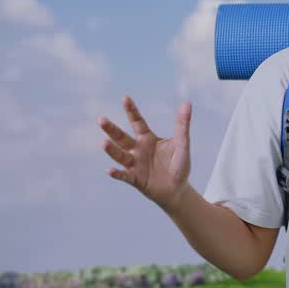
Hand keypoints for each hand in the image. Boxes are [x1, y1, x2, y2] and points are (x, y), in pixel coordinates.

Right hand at [98, 95, 191, 213]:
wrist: (178, 189)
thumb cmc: (179, 165)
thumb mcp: (182, 144)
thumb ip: (182, 125)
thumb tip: (187, 103)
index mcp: (148, 139)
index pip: (137, 122)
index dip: (131, 110)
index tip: (125, 98)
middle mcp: (138, 150)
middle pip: (122, 137)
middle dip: (111, 129)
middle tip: (101, 120)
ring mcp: (135, 165)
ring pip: (120, 155)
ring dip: (111, 150)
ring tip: (103, 143)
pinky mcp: (136, 179)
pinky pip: (124, 176)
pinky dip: (117, 173)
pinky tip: (110, 170)